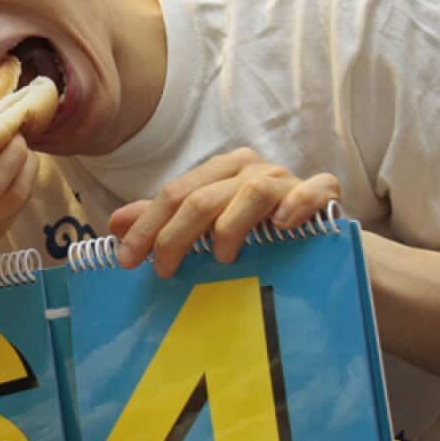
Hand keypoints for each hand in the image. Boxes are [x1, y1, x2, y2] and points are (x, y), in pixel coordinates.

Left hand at [108, 148, 339, 276]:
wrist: (321, 246)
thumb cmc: (258, 234)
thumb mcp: (206, 228)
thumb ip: (164, 223)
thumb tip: (114, 224)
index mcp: (221, 172)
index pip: (174, 194)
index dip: (146, 227)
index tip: (127, 261)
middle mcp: (252, 169)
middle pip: (204, 196)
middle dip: (175, 235)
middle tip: (164, 271)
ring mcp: (289, 179)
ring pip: (253, 191)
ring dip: (230, 227)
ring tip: (222, 259)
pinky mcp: (325, 193)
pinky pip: (313, 190)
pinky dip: (297, 204)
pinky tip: (282, 226)